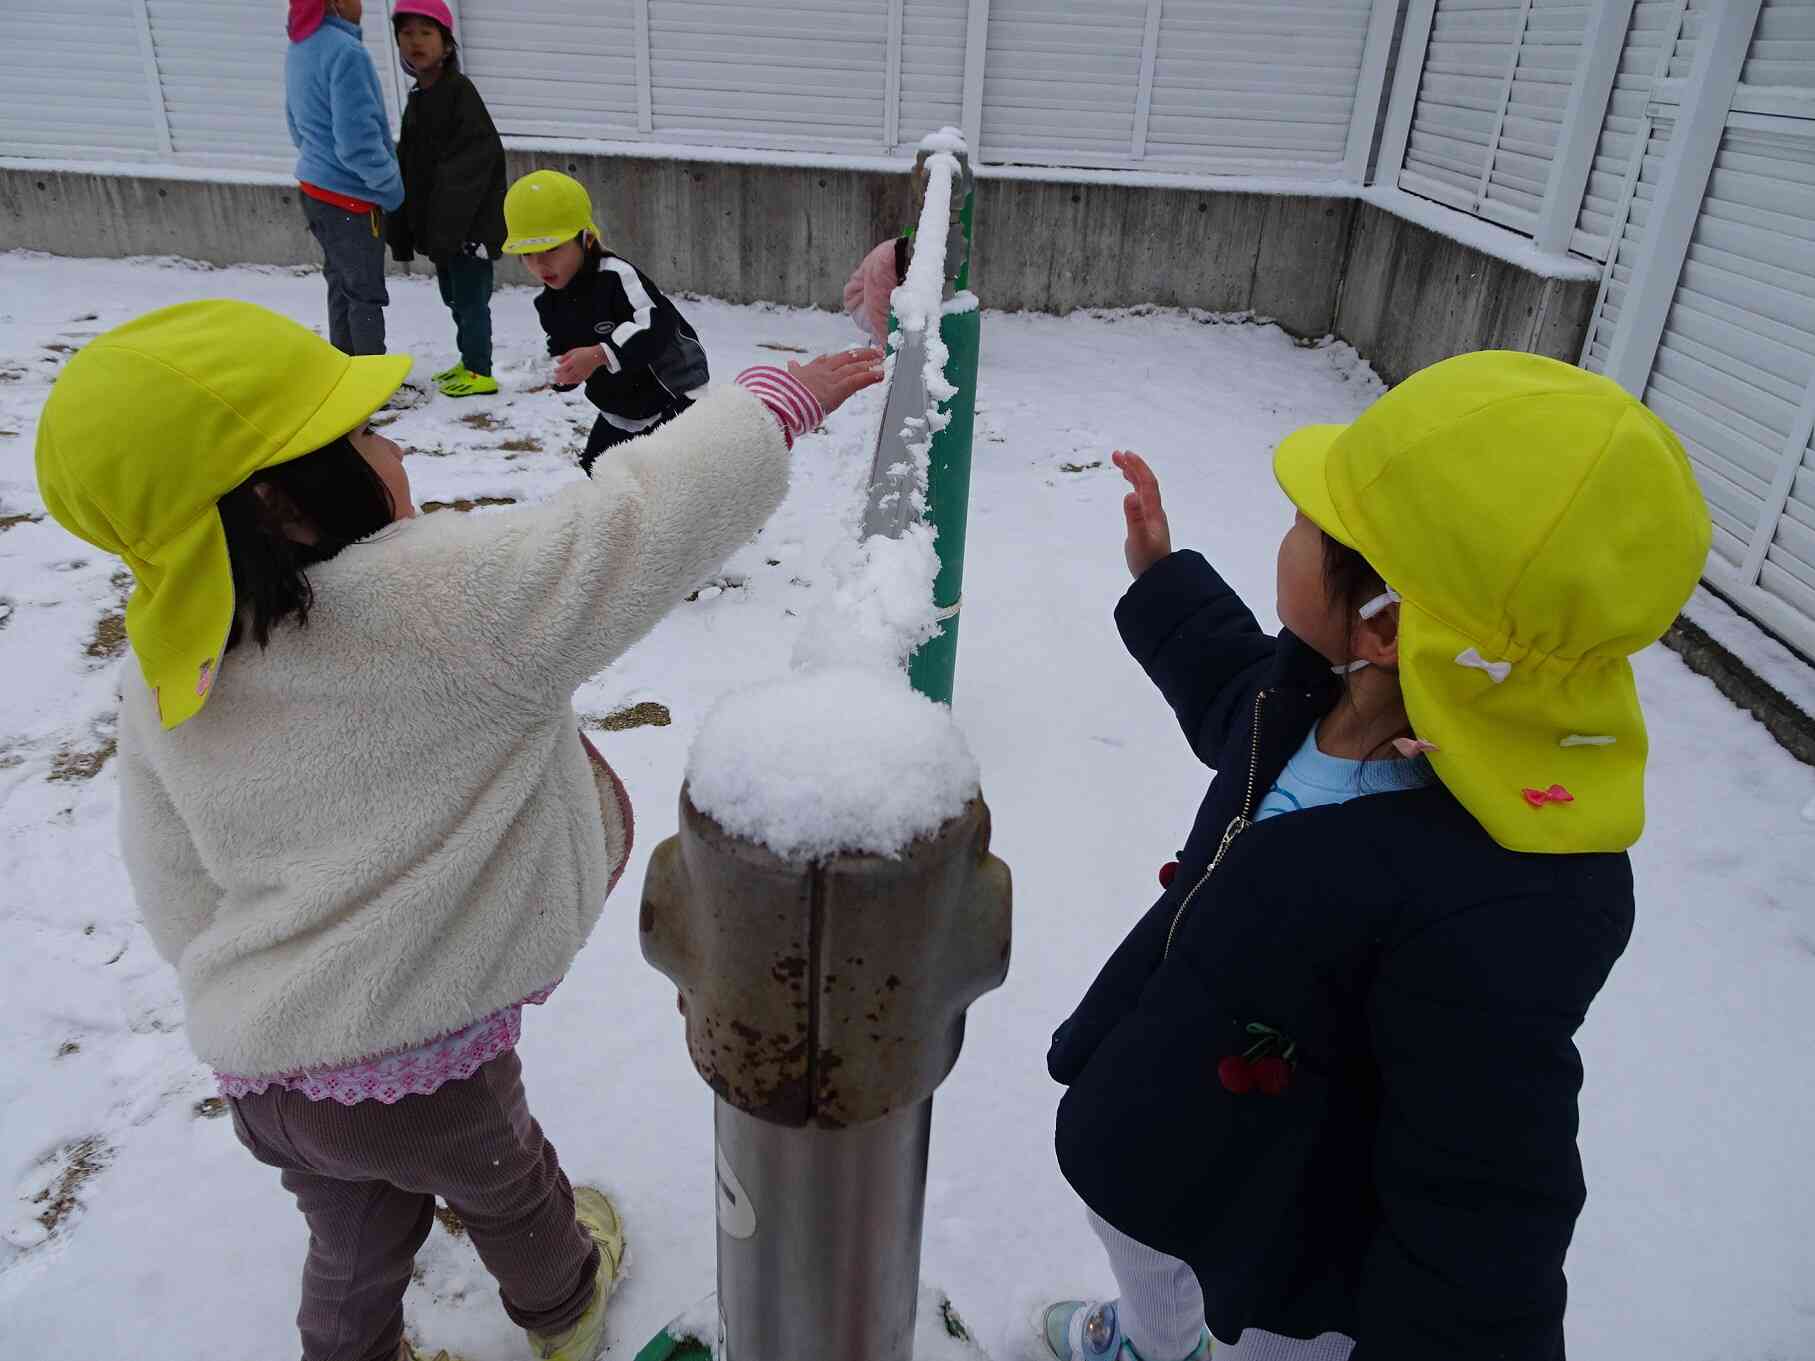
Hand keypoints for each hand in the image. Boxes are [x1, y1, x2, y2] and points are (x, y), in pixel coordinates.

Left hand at [554, 345, 607, 386]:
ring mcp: (582, 373)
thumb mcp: (573, 351)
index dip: (558, 370)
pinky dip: (572, 382)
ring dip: (564, 381)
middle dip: (559, 378)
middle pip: (566, 375)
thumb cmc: (585, 352)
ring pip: (572, 379)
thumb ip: (565, 357)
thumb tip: (558, 361)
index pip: (563, 368)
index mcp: (574, 361)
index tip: (554, 370)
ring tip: (559, 382)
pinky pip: (577, 381)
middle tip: (554, 379)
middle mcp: (577, 368)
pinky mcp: (585, 376)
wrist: (596, 356)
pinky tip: (568, 382)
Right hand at [788, 347, 884, 417]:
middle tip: (876, 351)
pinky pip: (856, 381)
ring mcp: (831, 380)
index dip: (841, 358)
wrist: (782, 401)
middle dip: (862, 354)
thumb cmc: (782, 394)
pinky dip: (869, 377)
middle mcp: (823, 372)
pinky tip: (880, 374)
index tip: (850, 355)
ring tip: (882, 361)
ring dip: (870, 364)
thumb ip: (793, 371)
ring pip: (853, 368)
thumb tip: (791, 362)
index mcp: (810, 370)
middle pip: (846, 358)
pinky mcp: (837, 390)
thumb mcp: (786, 378)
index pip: (828, 361)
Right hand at [1114, 450, 1172, 578]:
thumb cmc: (1147, 560)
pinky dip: (1135, 489)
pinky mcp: (1146, 525)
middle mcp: (1154, 511)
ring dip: (1133, 476)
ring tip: (1120, 465)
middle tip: (1117, 455)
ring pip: (1144, 491)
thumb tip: (1130, 494)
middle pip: (1146, 483)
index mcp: (1153, 512)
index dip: (1138, 467)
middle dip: (1133, 467)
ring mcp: (1151, 518)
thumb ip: (1134, 518)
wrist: (1158, 578)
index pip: (1147, 483)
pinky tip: (1128, 490)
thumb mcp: (1138, 540)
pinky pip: (1142, 500)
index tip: (1125, 454)